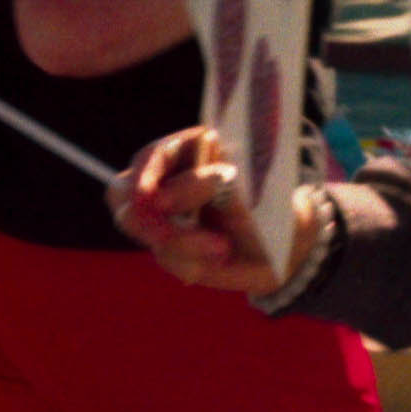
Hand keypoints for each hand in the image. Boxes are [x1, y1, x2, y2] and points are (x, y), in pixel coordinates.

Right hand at [108, 126, 302, 292]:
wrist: (286, 246)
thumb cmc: (272, 206)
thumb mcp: (251, 194)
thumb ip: (215, 186)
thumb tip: (173, 194)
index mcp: (194, 150)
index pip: (153, 154)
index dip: (145, 172)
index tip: (148, 195)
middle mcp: (171, 180)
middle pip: (124, 193)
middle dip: (148, 217)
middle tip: (168, 235)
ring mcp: (166, 215)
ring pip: (145, 230)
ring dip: (181, 243)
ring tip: (221, 248)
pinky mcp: (169, 247)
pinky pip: (164, 256)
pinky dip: (189, 261)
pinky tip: (218, 256)